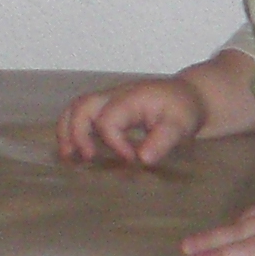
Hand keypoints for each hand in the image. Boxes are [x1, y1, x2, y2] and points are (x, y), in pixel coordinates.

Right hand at [58, 75, 204, 167]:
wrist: (186, 97)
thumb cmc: (183, 109)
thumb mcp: (182, 125)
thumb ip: (164, 140)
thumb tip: (143, 159)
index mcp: (132, 98)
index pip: (109, 119)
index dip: (115, 143)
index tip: (131, 160)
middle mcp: (115, 95)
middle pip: (83, 106)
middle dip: (77, 133)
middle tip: (86, 158)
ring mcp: (108, 100)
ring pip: (76, 108)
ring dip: (67, 131)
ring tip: (68, 157)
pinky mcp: (106, 109)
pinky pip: (81, 115)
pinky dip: (72, 131)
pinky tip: (75, 152)